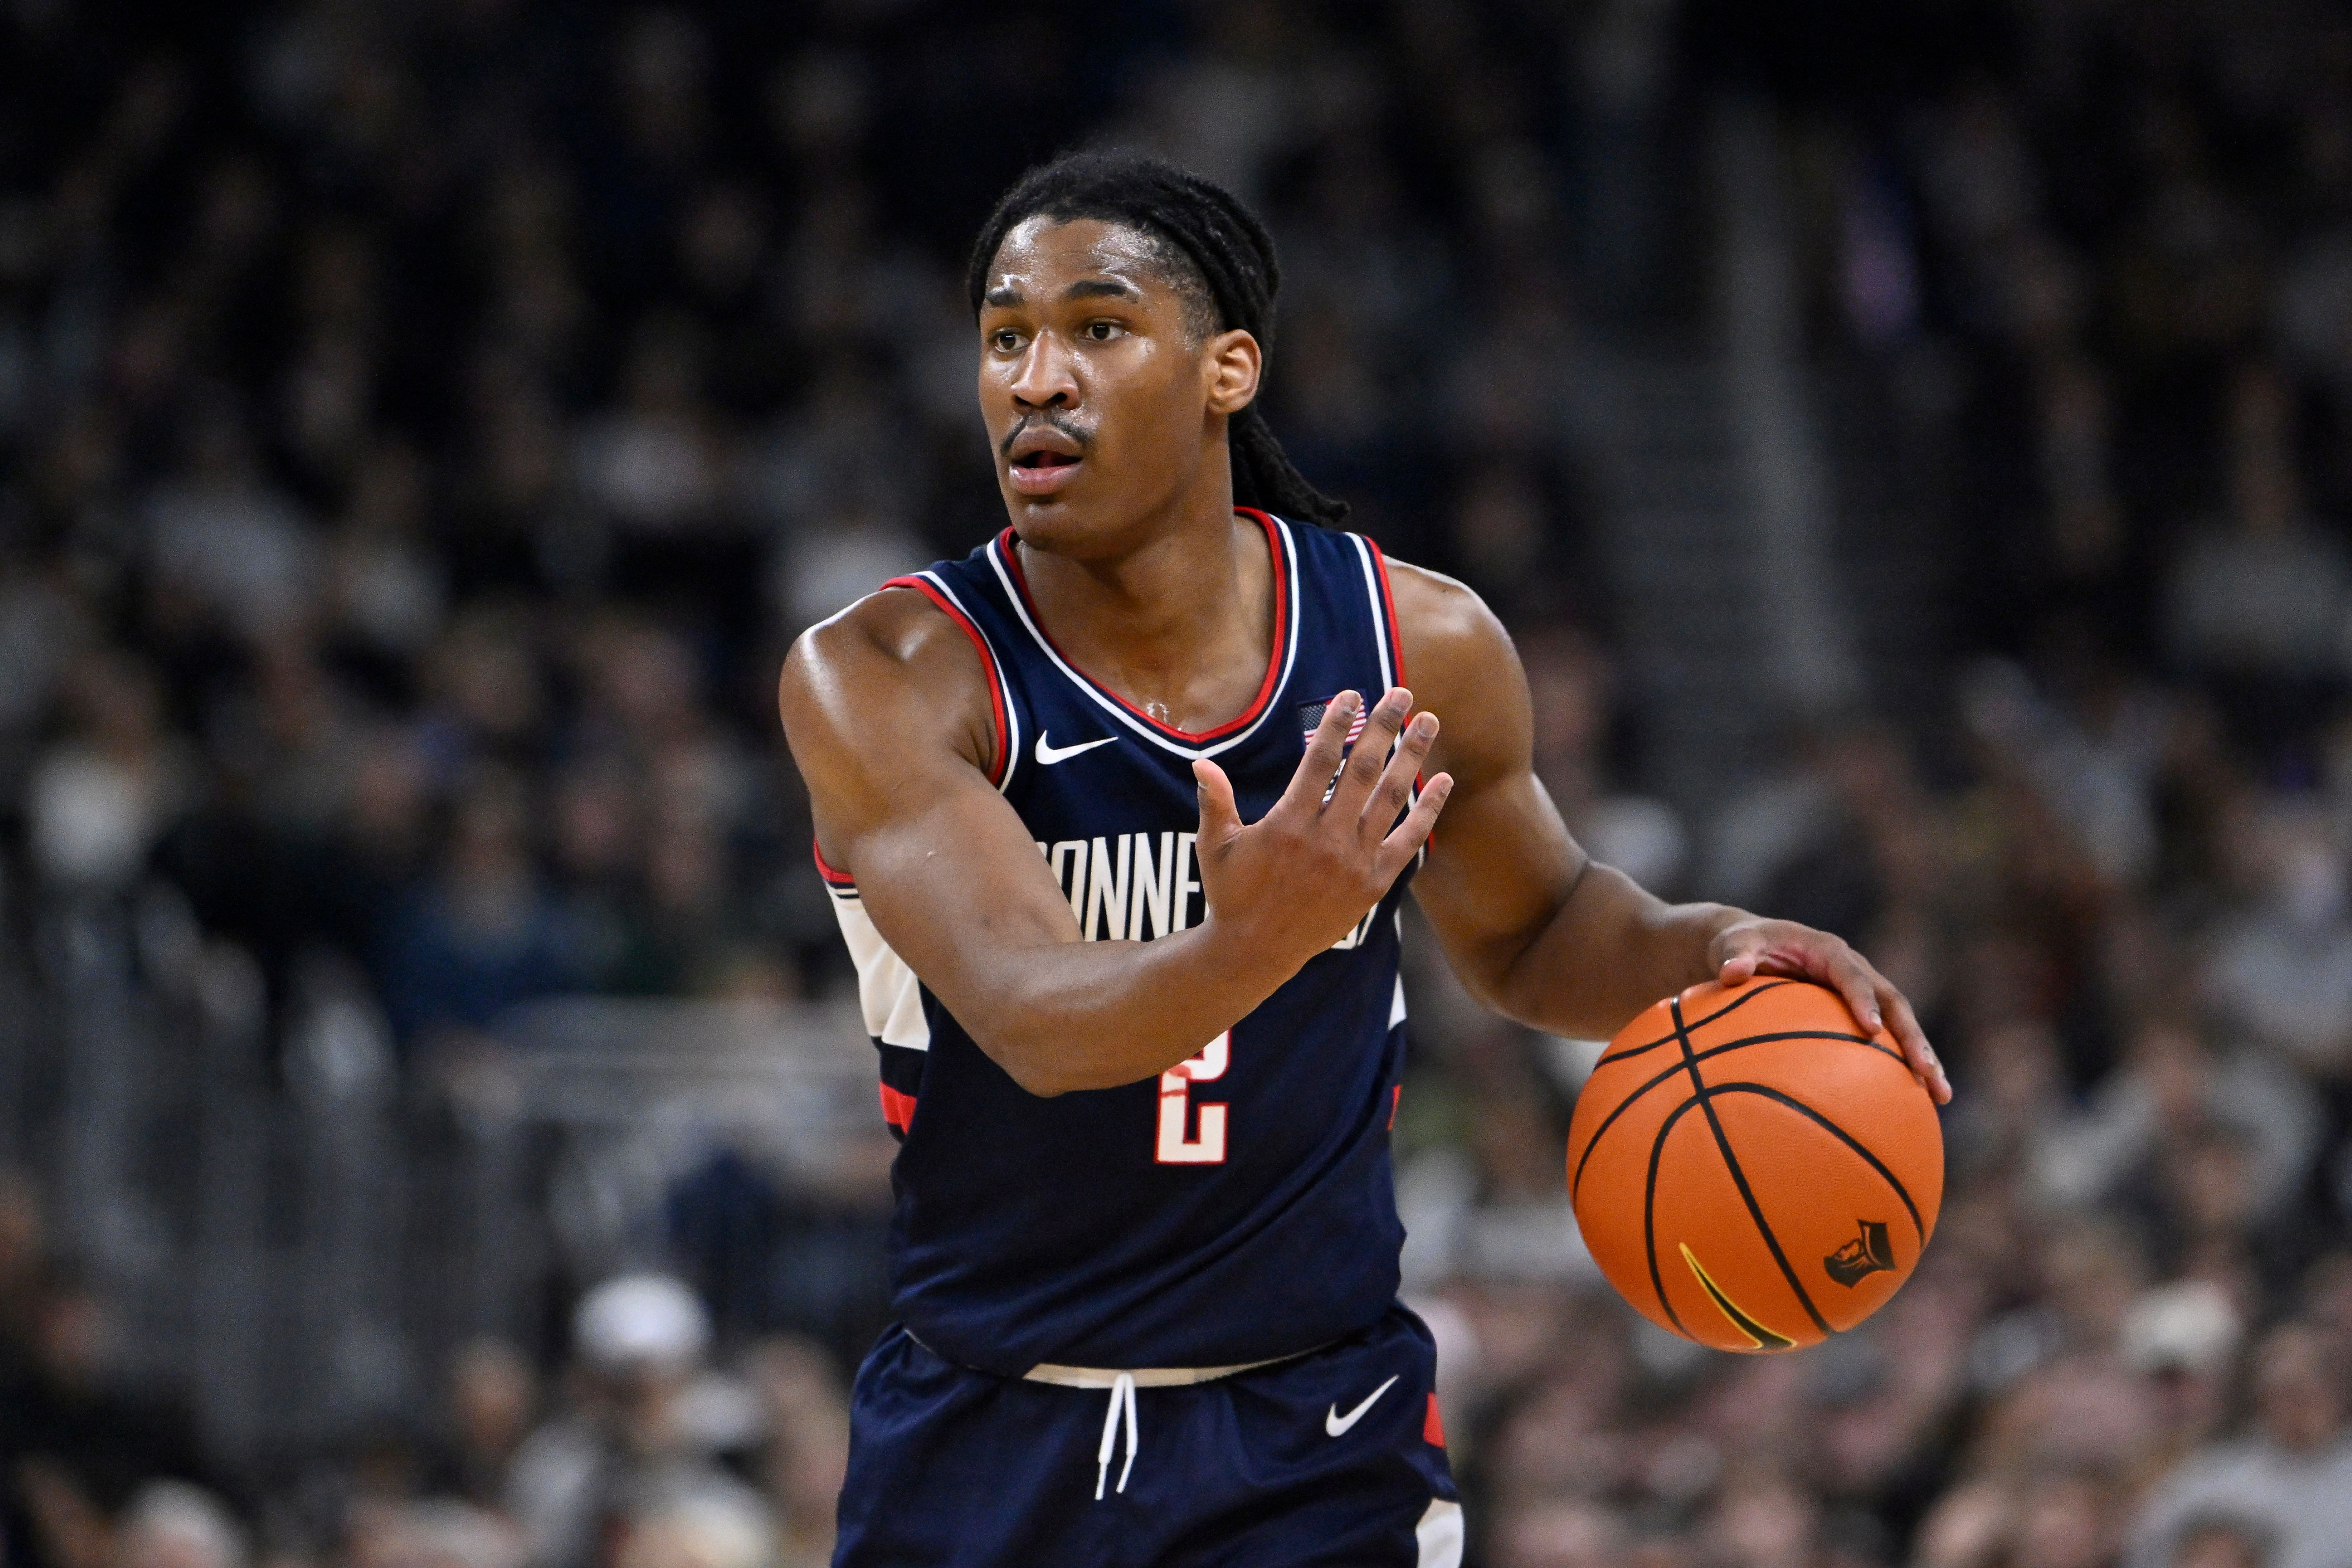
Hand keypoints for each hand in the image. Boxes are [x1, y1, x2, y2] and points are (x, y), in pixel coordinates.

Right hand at [1192, 687, 1452, 965]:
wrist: (1256, 952)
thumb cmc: (1232, 893)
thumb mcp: (1216, 846)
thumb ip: (1215, 801)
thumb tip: (1199, 760)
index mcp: (1289, 824)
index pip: (1320, 762)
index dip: (1337, 724)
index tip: (1352, 694)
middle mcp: (1326, 841)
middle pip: (1362, 771)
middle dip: (1384, 728)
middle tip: (1402, 693)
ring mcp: (1354, 863)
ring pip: (1390, 799)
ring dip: (1412, 757)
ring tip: (1428, 722)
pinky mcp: (1373, 884)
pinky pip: (1408, 841)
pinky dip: (1428, 810)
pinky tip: (1443, 781)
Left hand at [1710, 918, 1951, 1103]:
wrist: (1752, 947)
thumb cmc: (1741, 946)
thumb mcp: (1734, 945)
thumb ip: (1735, 956)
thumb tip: (1731, 972)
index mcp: (1829, 952)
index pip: (1853, 976)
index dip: (1864, 1000)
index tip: (1871, 1030)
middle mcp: (1855, 971)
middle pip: (1893, 1004)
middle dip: (1912, 1037)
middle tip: (1926, 1071)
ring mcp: (1862, 994)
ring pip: (1900, 1026)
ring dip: (1922, 1058)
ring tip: (1940, 1096)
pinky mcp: (1859, 1015)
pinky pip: (1885, 1043)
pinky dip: (1900, 1070)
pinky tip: (1913, 1106)